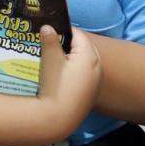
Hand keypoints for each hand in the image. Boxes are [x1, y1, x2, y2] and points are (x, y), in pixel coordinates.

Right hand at [37, 25, 100, 139]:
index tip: (49, 29)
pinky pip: (84, 74)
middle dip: (67, 43)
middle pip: (83, 47)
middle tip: (50, 42)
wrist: (59, 118)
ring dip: (71, 57)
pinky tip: (60, 74)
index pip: (78, 34)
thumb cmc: (55, 86)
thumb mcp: (50, 60)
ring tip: (53, 57)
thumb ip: (49, 40)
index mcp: (89, 55)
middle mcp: (97, 66)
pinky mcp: (91, 92)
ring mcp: (95, 80)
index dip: (63, 29)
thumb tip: (47, 26)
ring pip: (84, 61)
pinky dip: (74, 69)